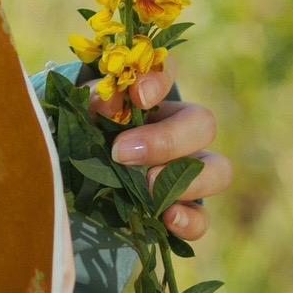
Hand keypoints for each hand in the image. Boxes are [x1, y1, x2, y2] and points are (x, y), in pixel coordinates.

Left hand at [85, 64, 232, 242]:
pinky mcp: (184, 211)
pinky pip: (203, 219)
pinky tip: (167, 217)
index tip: (137, 95)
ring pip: (219, 169)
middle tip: (123, 153)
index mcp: (153, 96)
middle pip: (203, 123)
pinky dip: (189, 220)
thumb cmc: (83, 130)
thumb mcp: (84, 112)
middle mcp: (179, 129)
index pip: (171, 72)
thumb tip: (109, 99)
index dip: (160, 81)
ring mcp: (188, 172)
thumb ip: (95, 101)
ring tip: (148, 187)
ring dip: (188, 179)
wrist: (74, 175)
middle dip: (166, 139)